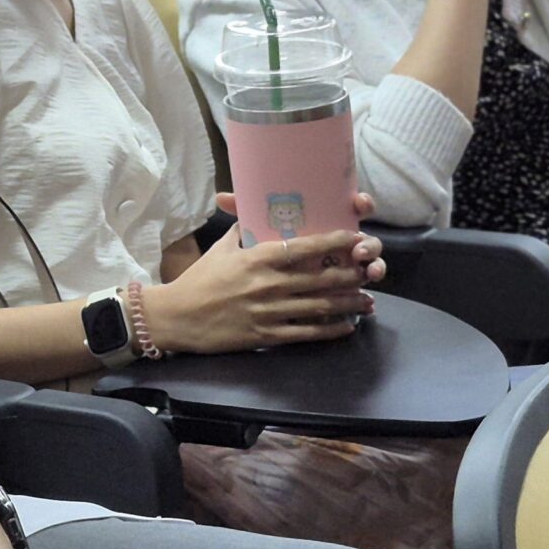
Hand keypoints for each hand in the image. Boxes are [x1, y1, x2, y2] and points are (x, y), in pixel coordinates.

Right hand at [148, 196, 384, 354]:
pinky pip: (307, 333)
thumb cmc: (199, 280)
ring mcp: (269, 311)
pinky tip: (347, 326)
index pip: (303, 247)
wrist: (177, 316)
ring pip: (320, 306)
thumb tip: (254, 213)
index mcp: (257, 258)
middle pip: (320, 278)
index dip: (333, 243)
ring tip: (368, 300)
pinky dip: (331, 329)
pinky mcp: (267, 335)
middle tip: (371, 271)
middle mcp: (267, 284)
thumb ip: (241, 233)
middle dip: (351, 274)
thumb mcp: (220, 250)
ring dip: (348, 303)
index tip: (353, 237)